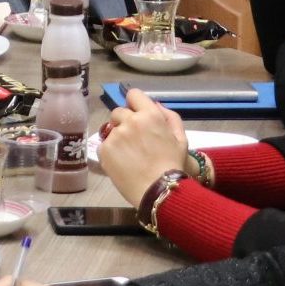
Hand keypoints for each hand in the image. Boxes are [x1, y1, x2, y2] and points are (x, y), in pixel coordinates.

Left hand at [98, 90, 189, 205]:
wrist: (159, 191)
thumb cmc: (174, 165)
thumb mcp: (181, 139)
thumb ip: (169, 117)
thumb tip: (154, 104)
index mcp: (150, 115)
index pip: (133, 94)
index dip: (135, 103)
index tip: (137, 114)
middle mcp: (130, 121)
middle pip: (119, 112)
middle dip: (125, 121)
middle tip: (135, 140)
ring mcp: (115, 135)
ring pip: (111, 129)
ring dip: (118, 137)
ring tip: (130, 155)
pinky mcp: (104, 149)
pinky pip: (104, 144)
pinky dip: (111, 151)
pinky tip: (122, 163)